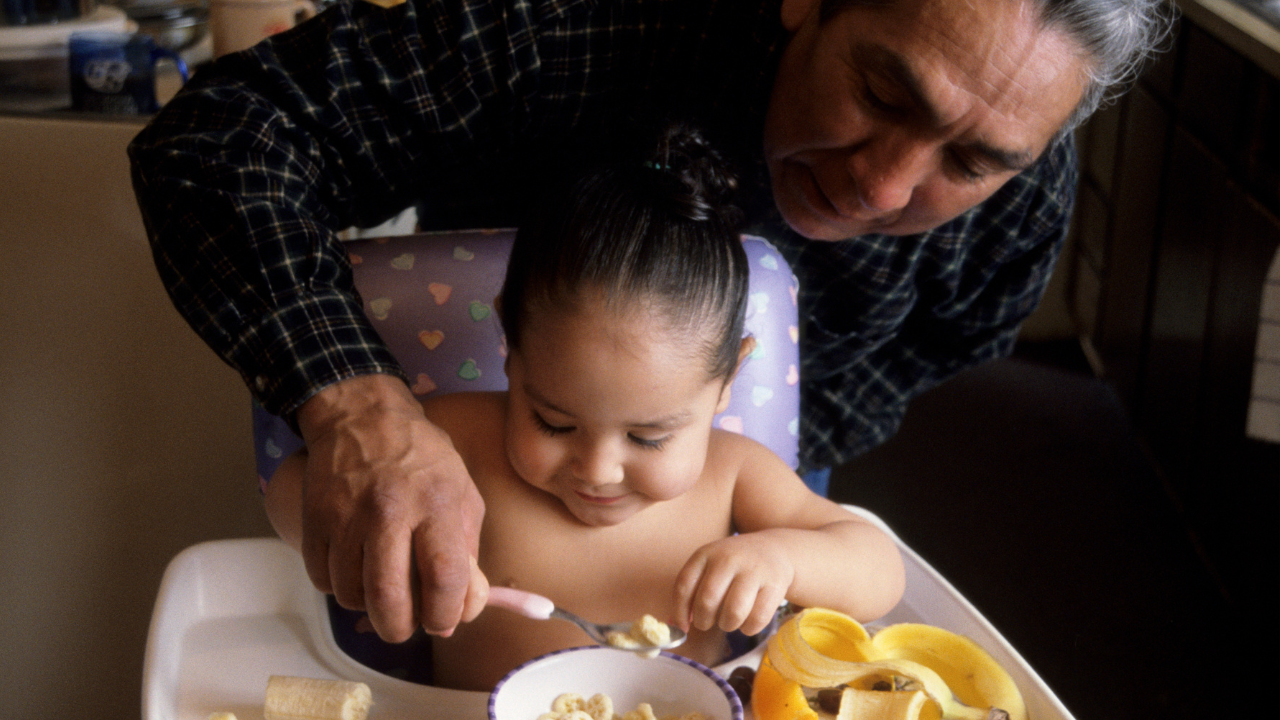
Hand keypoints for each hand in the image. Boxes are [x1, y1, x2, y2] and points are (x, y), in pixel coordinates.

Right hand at [296, 374, 487, 642]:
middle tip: (406, 625)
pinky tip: (355, 568)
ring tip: (381, 586)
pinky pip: (322, 580)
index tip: (444, 621)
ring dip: (368, 606)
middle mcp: (389, 509)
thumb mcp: (463, 493)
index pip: (444, 576)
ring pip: (351, 594)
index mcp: (436, 502)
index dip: (446, 612)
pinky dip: (340, 587)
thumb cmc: (422, 458)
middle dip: (400, 628)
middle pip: (389, 598)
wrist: (362, 417)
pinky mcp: (314, 520)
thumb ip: (468, 552)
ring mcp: (346, 515)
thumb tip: (464, 609)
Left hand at [672, 532, 792, 636]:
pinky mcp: (775, 585)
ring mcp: (753, 570)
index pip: (684, 585)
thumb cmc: (734, 565)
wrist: (775, 549)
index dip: (680, 611)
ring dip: (727, 626)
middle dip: (703, 621)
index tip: (683, 626)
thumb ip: (691, 593)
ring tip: (728, 622)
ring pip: (733, 612)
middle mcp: (729, 558)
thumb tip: (674, 626)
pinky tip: (747, 623)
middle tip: (707, 623)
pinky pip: (757, 619)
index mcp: (706, 553)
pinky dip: (749, 629)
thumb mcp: (710, 567)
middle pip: (707, 601)